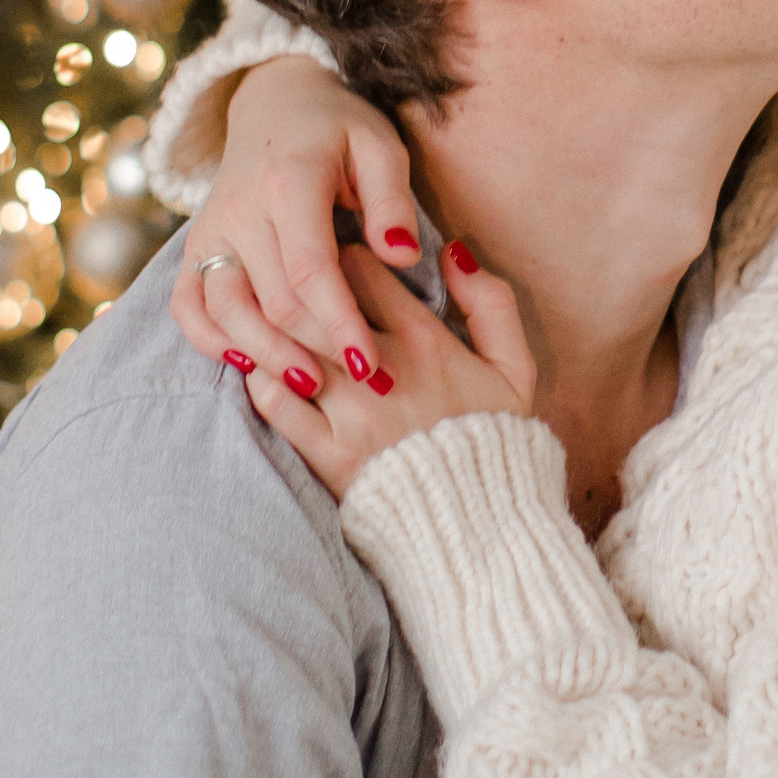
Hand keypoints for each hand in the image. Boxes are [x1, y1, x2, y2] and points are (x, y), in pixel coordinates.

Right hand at [168, 57, 418, 378]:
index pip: (311, 271)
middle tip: (361, 387)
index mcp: (290, 182)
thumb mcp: (380, 147)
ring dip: (266, 355)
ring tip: (311, 386)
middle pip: (272, 301)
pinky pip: (187, 304)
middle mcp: (240, 209)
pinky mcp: (195, 245)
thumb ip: (392, 202)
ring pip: (226, 310)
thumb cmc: (340, 129)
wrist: (276, 102)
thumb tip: (402, 257)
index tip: (372, 367)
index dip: (340, 325)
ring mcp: (210, 229)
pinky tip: (248, 363)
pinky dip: (210, 339)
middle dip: (316, 350)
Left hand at [206, 241, 535, 500]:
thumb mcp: (515, 368)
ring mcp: (349, 412)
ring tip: (272, 322)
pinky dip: (261, 379)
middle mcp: (382, 369)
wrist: (478, 527)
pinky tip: (267, 371)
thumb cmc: (494, 440)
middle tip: (292, 283)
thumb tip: (454, 250)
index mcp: (425, 340)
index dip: (344, 253)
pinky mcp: (325, 452)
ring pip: (287, 344)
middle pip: (316, 298)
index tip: (339, 260)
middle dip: (298, 282)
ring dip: (273, 327)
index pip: (361, 267)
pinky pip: (273, 400)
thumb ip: (491, 302)